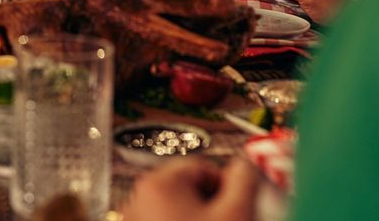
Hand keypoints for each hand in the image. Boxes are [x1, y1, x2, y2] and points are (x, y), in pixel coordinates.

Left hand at [124, 158, 257, 220]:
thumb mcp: (235, 214)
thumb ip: (244, 181)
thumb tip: (246, 164)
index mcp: (157, 184)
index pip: (200, 167)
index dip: (225, 185)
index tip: (238, 203)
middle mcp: (136, 198)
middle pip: (185, 187)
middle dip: (210, 202)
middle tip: (225, 220)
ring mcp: (132, 219)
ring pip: (174, 208)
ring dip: (196, 215)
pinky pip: (161, 219)